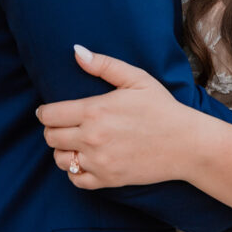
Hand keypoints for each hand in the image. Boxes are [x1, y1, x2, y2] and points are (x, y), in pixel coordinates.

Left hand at [36, 45, 193, 188]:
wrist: (186, 144)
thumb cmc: (162, 107)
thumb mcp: (136, 78)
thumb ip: (103, 65)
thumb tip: (76, 51)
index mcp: (96, 111)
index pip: (50, 115)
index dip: (45, 112)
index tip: (49, 111)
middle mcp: (92, 138)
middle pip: (51, 137)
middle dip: (53, 129)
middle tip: (64, 124)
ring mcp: (99, 162)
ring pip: (60, 159)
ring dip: (62, 150)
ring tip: (74, 142)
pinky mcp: (108, 180)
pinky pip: (76, 180)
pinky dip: (75, 171)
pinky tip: (85, 160)